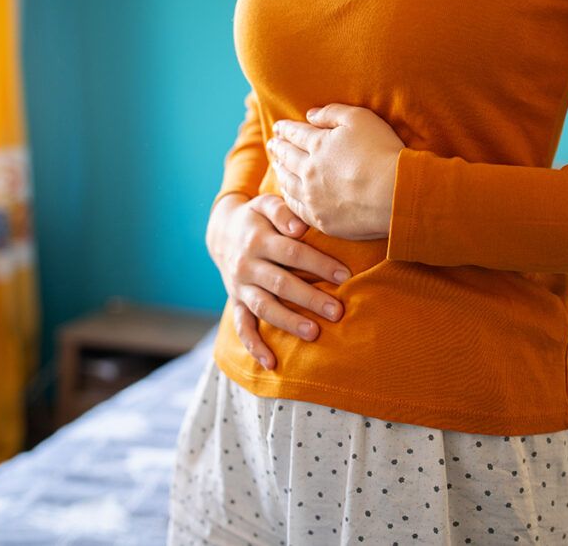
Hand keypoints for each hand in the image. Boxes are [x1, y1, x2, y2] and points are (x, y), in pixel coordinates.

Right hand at [206, 193, 351, 369]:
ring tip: (314, 333)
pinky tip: (271, 363)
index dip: (319, 264)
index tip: (345, 276)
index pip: (292, 253)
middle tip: (337, 311)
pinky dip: (254, 346)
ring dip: (288, 322)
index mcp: (257, 240)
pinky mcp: (236, 302)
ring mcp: (239, 287)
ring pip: (264, 307)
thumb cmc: (256, 218)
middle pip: (281, 284)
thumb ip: (282, 211)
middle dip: (310, 298)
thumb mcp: (264, 204)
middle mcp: (246, 265)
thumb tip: (299, 227)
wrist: (221, 232)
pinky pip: (242, 326)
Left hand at [267, 103, 404, 239]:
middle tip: (271, 144)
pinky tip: (287, 194)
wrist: (393, 194)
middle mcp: (309, 170)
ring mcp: (313, 197)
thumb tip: (310, 115)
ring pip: (288, 182)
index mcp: (318, 144)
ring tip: (276, 166)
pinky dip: (288, 198)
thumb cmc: (382, 152)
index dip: (286, 129)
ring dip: (280, 172)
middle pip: (288, 157)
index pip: (296, 134)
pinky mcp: (321, 219)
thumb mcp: (360, 119)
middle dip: (278, 148)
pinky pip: (296, 208)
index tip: (278, 127)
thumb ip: (333, 113)